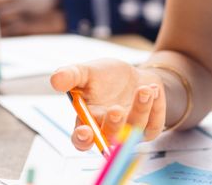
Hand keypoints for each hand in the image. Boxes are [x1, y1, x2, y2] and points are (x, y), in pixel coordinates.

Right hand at [50, 60, 165, 149]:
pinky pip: (154, 123)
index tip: (85, 131)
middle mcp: (109, 131)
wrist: (134, 75)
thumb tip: (56, 79)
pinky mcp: (150, 128)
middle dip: (113, 126)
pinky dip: (155, 106)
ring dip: (140, 109)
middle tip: (116, 109)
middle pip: (109, 139)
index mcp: (88, 122)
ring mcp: (130, 131)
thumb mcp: (88, 71)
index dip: (82, 140)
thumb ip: (72, 75)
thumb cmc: (107, 77)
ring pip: (135, 130)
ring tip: (144, 89)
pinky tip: (153, 89)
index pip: (81, 140)